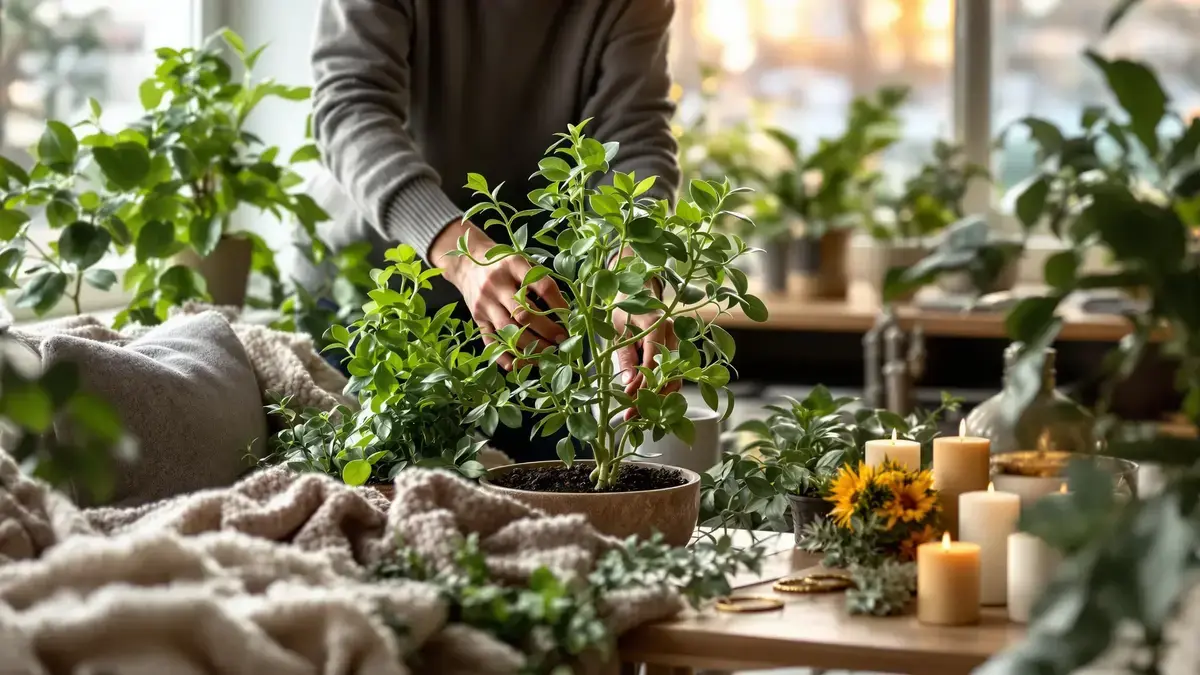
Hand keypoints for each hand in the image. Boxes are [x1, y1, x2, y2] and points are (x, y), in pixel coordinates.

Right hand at [433, 219, 567, 369]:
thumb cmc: (502, 264)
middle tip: (562, 339)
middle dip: (547, 330)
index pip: (541, 286)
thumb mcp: (520, 261)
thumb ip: (538, 279)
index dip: (558, 303)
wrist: (466, 264)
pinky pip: (491, 341)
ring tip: (548, 353)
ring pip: (509, 330)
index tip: (569, 316)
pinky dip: (506, 356)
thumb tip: (564, 310)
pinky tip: (521, 364)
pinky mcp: (477, 318)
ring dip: (531, 346)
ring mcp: (485, 303)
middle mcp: (497, 284)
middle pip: (524, 313)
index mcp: (513, 265)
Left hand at [613, 307, 680, 420]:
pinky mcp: (678, 350)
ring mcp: (680, 342)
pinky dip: (663, 390)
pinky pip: (675, 374)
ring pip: (677, 377)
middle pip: (670, 372)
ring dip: (659, 398)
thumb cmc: (626, 308)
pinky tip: (649, 403)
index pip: (654, 359)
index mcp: (657, 324)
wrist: (639, 290)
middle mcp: (674, 333)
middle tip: (633, 414)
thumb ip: (625, 356)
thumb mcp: (619, 329)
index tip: (628, 398)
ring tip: (639, 414)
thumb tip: (629, 383)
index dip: (643, 381)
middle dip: (653, 396)